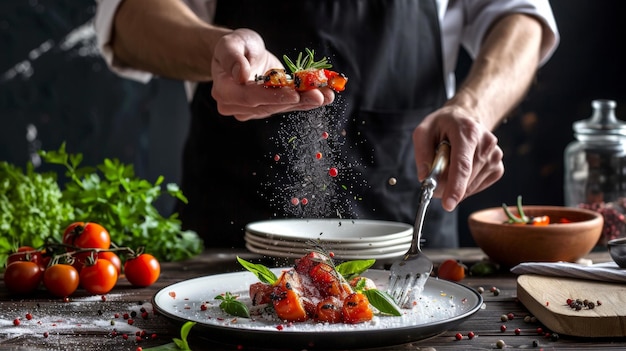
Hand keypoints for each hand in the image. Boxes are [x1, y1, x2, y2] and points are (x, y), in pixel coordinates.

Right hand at [210, 29, 335, 120]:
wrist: (242, 53)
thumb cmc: (236, 46)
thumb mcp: (231, 44)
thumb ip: (232, 57)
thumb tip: (240, 75)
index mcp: (225, 92)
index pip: (250, 97)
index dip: (273, 96)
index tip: (294, 93)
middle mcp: (237, 106)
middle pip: (270, 106)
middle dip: (297, 100)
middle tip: (319, 95)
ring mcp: (253, 111)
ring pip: (282, 107)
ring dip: (307, 101)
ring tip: (327, 95)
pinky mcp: (268, 108)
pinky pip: (288, 105)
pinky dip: (307, 100)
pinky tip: (325, 97)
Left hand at [412, 105, 503, 210]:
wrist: (468, 118)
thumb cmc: (444, 125)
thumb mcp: (424, 131)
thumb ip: (422, 153)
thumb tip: (425, 178)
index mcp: (468, 132)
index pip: (462, 165)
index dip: (455, 186)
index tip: (448, 204)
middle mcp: (486, 144)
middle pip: (464, 178)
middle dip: (445, 184)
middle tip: (434, 172)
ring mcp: (495, 157)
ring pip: (469, 186)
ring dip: (454, 183)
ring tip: (450, 162)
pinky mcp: (498, 168)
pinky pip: (476, 187)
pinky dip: (464, 184)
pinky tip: (461, 169)